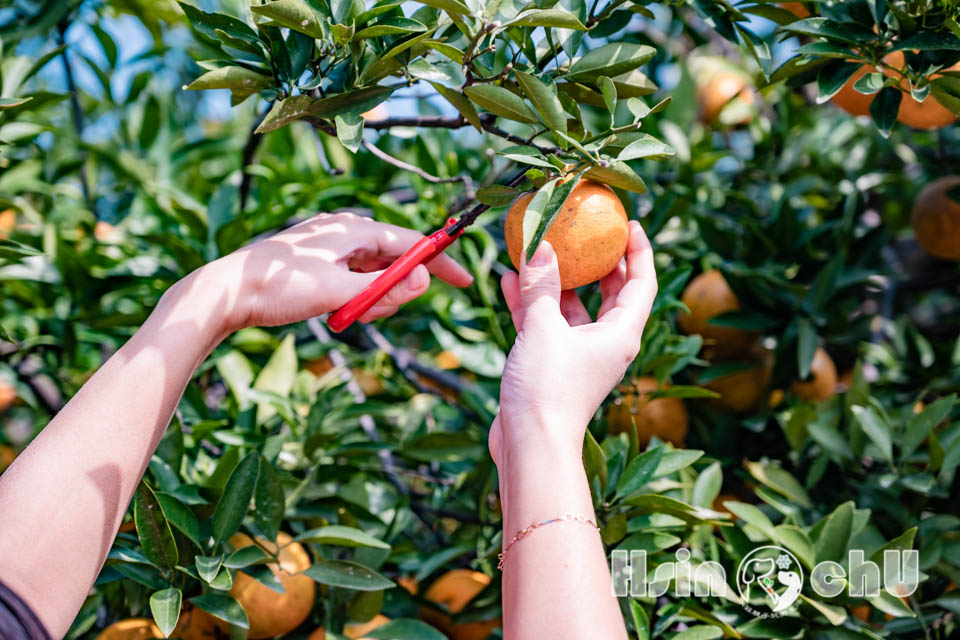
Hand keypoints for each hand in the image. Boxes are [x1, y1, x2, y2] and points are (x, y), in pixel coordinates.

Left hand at [202, 213, 472, 332]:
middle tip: (374, 313)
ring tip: (349, 315)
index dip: (440, 263)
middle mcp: (345, 232)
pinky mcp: (319, 263)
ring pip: (374, 273)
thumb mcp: (337, 292)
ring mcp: (331, 247)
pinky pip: (355, 279)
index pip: (411, 243)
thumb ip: (383, 288)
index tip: (464, 281)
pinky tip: (340, 312)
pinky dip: (358, 297)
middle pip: (394, 259)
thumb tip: (424, 281)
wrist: (227, 292)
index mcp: (353, 229)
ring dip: (374, 298)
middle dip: (395, 289)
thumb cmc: (279, 287)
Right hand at [489, 221, 656, 463]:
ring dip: (554, 281)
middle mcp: (605, 343)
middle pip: (610, 294)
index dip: (640, 252)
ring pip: (571, 308)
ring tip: (538, 249)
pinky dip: (530, 303)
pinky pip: (545, 324)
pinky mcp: (552, 365)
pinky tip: (509, 279)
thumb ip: (541, 286)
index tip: (630, 225)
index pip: (641, 284)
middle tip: (588, 233)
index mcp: (620, 334)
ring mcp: (578, 355)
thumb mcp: (543, 329)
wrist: (531, 444)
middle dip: (598, 263)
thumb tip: (540, 247)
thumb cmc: (549, 390)